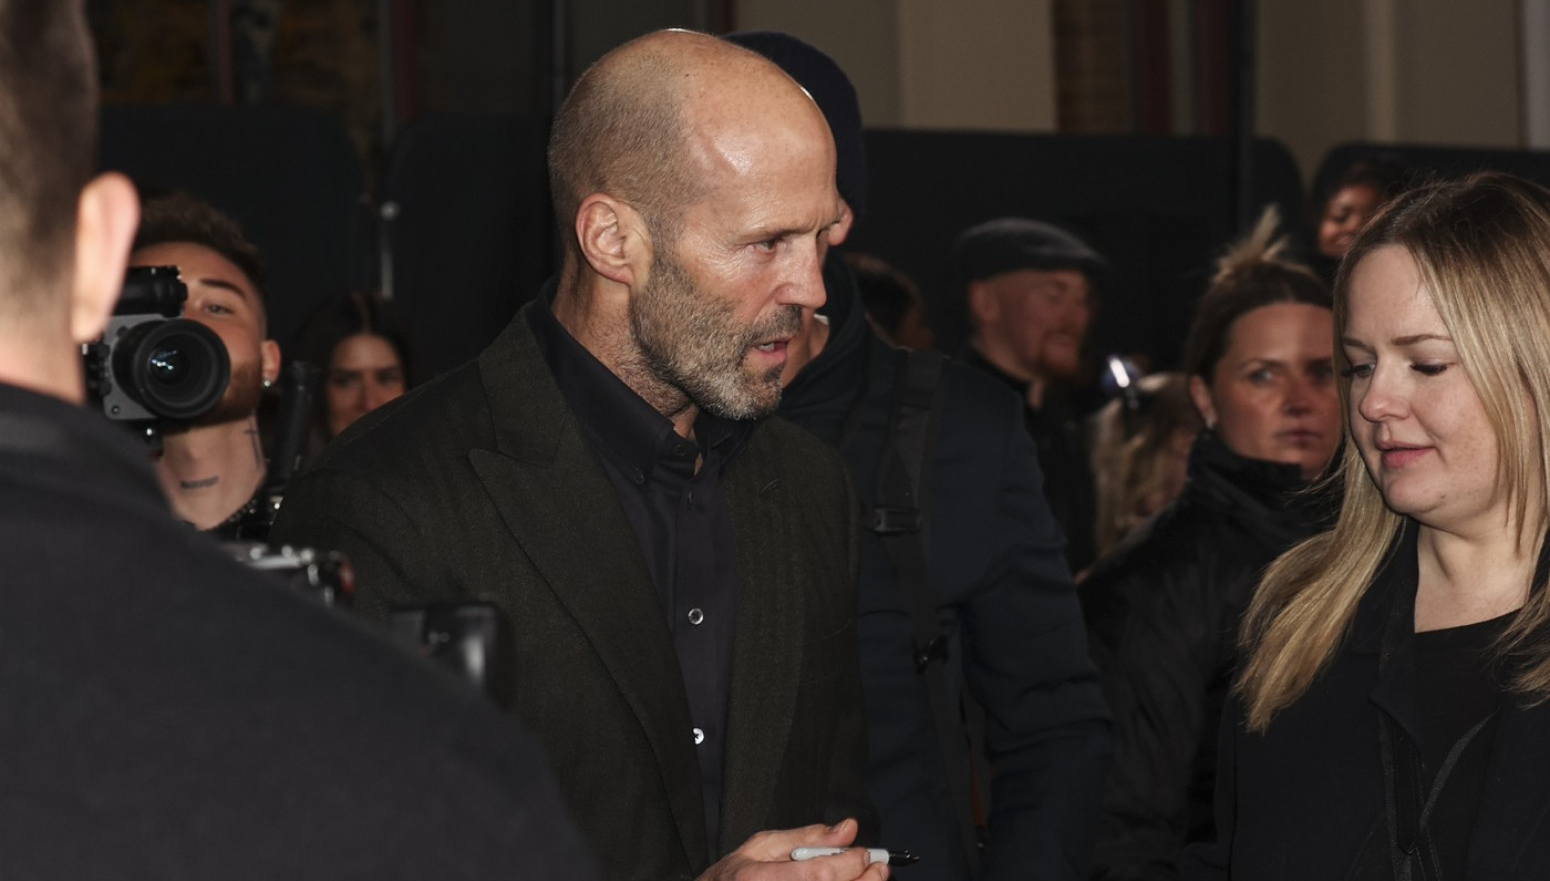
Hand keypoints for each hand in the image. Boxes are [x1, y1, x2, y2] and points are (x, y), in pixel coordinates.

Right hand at [696, 819, 889, 880]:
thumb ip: (807, 837)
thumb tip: (847, 828)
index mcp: (759, 878)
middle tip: (877, 866)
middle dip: (866, 879)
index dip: (849, 863)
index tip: (863, 852)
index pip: (818, 874)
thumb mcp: (763, 845)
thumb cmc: (738, 876)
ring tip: (866, 877)